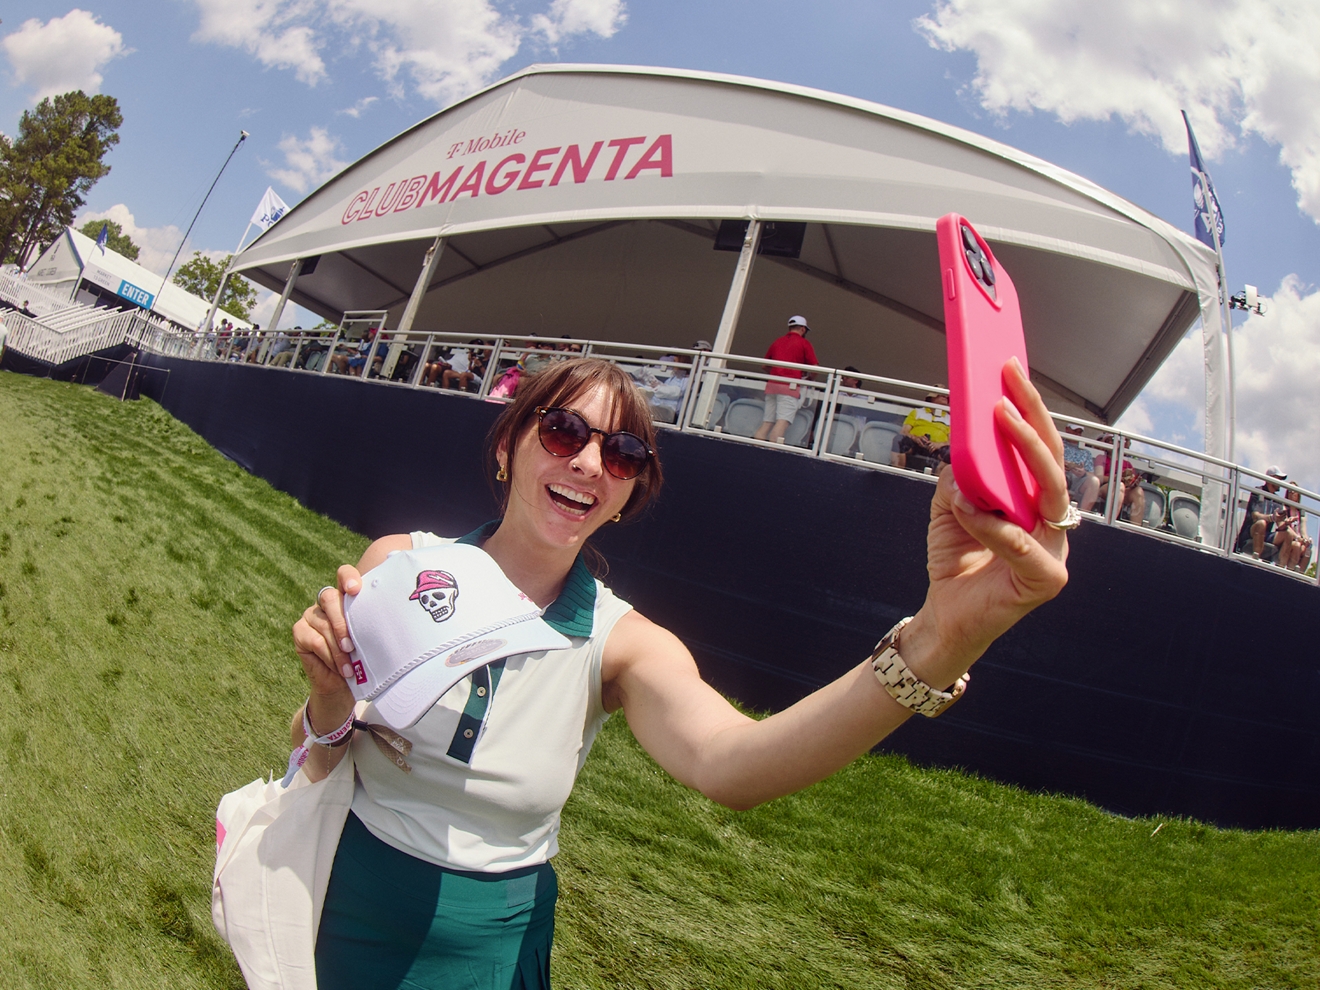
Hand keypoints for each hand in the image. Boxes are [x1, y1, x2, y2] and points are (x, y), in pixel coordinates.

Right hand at [292, 564, 363, 702]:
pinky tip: (341, 669)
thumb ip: (372, 623)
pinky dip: (330, 656)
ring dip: (338, 648)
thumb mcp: (371, 639)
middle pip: (330, 598)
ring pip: (323, 623)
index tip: (355, 589)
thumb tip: (384, 621)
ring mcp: (311, 615)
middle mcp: (327, 602)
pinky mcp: (300, 631)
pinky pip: (315, 640)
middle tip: (352, 646)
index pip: (344, 574)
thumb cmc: (363, 659)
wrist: (344, 685)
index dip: (348, 578)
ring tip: (351, 666)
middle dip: (342, 623)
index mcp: (347, 597)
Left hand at [900, 357, 1068, 689]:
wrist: (946, 615)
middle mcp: (1053, 521)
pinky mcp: (1046, 579)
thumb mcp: (949, 507)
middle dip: (1033, 416)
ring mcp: (1055, 550)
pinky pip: (1021, 543)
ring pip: (1050, 493)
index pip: (1041, 448)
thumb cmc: (955, 559)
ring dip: (1026, 452)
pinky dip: (992, 524)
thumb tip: (961, 454)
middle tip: (1009, 384)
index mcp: (1036, 501)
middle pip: (1053, 461)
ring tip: (1000, 419)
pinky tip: (967, 508)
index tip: (1009, 370)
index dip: (1030, 409)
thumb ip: (957, 479)